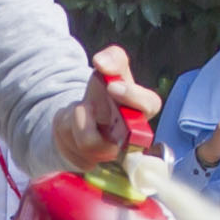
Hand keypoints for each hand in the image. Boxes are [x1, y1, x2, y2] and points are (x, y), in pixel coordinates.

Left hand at [52, 48, 163, 170]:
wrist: (80, 115)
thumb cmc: (103, 94)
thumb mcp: (110, 70)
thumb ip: (114, 58)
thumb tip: (102, 61)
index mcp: (140, 110)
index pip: (151, 105)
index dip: (135, 98)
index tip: (113, 86)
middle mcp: (130, 137)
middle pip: (128, 139)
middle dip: (106, 121)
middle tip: (104, 92)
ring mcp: (110, 153)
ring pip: (91, 141)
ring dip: (80, 115)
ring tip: (84, 108)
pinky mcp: (90, 160)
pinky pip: (75, 145)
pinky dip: (68, 124)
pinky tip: (75, 122)